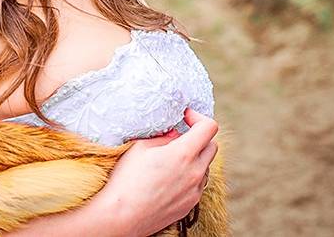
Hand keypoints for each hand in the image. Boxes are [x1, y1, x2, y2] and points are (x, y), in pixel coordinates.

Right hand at [94, 108, 218, 236]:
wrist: (122, 216)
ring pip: (206, 167)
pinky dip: (190, 176)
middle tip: (180, 136)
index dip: (198, 117)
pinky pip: (198, 184)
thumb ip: (163, 138)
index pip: (209, 128)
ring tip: (172, 159)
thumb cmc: (127, 180)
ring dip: (195, 158)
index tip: (185, 117)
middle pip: (212, 146)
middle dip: (199, 137)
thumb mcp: (140, 148)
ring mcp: (194, 191)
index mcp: (183, 154)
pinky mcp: (190, 205)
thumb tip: (175, 134)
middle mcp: (195, 173)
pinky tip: (169, 178)